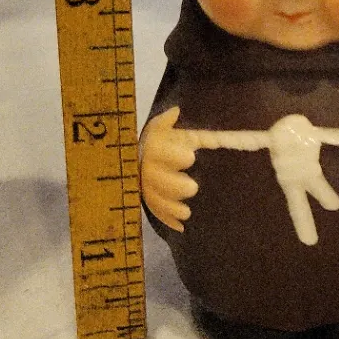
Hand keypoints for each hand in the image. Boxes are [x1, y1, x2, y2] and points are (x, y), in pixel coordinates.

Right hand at [139, 106, 199, 231]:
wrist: (155, 153)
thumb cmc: (168, 138)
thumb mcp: (167, 127)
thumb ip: (168, 122)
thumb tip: (175, 111)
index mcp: (151, 147)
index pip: (156, 151)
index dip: (172, 155)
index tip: (191, 156)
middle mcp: (145, 168)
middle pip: (154, 179)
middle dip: (173, 185)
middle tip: (193, 187)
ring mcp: (147, 186)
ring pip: (154, 199)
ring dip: (170, 207)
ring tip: (187, 212)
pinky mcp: (152, 200)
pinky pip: (157, 212)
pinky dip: (168, 220)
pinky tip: (181, 226)